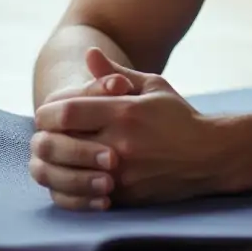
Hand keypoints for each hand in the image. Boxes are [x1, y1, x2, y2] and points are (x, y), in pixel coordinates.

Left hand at [33, 50, 225, 208]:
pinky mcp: (125, 196)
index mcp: (124, 112)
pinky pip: (84, 195)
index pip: (68, 112)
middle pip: (61, 143)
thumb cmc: (179, 116)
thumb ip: (116, 74)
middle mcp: (120, 143)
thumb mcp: (153, 87)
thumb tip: (89, 54)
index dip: (48, 113)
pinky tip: (73, 176)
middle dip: (46, 139)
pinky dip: (73, 186)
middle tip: (42, 137)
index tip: (45, 114)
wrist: (209, 156)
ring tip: (54, 158)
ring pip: (67, 172)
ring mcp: (121, 174)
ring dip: (55, 165)